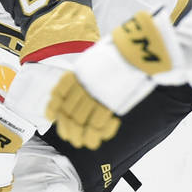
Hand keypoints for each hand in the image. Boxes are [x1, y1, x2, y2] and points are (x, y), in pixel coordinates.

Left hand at [45, 10, 183, 147]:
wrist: (139, 48)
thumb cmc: (120, 56)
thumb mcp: (95, 62)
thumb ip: (85, 78)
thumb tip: (76, 96)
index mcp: (78, 72)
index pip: (58, 94)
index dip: (53, 109)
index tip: (52, 118)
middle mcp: (82, 83)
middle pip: (68, 111)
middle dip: (68, 129)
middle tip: (73, 139)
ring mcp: (94, 91)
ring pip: (80, 120)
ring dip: (81, 135)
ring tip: (85, 143)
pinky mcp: (108, 99)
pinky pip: (97, 122)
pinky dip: (95, 134)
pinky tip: (97, 139)